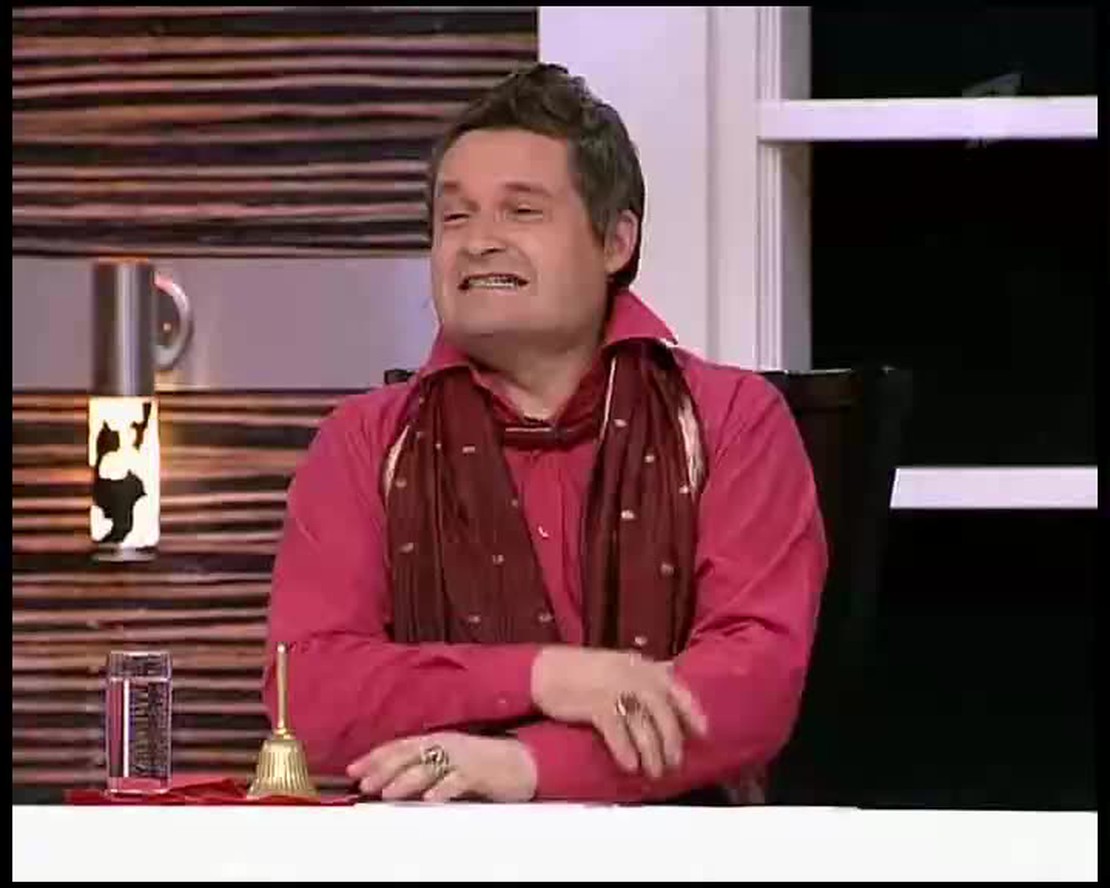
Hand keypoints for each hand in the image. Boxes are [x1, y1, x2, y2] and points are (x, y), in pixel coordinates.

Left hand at [346, 732, 537, 802]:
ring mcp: (462, 758)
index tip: (353, 769)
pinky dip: (443, 788)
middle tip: (364, 783)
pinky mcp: (479, 772)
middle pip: (409, 754)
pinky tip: (430, 798)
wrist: (522, 762)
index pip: (400, 746)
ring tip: (388, 793)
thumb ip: (424, 767)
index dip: (375, 756)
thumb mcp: (449, 762)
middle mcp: (446, 745)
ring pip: (429, 767)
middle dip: (384, 769)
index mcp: (437, 740)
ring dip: (406, 780)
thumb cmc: (483, 764)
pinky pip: (458, 780)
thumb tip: (391, 780)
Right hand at [531, 646, 708, 778]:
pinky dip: (626, 751)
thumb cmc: (582, 671)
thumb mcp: (618, 665)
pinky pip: (618, 732)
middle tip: (674, 763)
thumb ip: (643, 674)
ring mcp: (615, 689)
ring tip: (654, 771)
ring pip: (644, 726)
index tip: (704, 733)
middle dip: (672, 741)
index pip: (676, 689)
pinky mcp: (596, 704)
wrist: (545, 670)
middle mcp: (633, 676)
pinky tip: (631, 766)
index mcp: (641, 666)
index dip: (692, 712)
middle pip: (663, 712)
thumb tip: (669, 681)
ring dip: (652, 752)